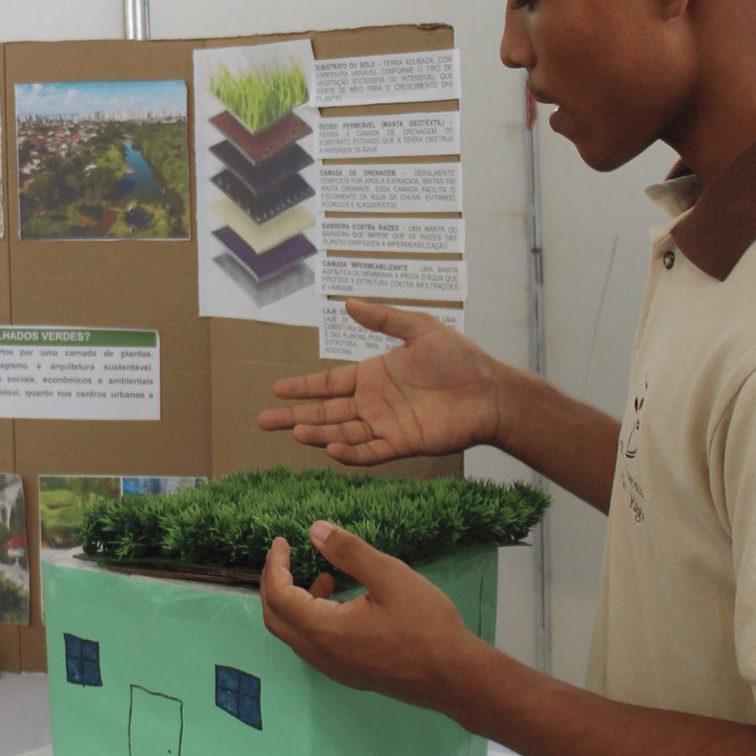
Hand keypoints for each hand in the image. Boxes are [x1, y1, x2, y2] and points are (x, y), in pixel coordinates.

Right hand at [257, 299, 504, 463]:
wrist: (491, 392)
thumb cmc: (459, 358)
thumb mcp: (419, 328)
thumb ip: (383, 319)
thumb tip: (347, 302)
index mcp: (373, 375)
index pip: (328, 384)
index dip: (302, 387)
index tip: (276, 388)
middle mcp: (374, 402)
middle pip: (326, 412)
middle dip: (294, 416)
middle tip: (264, 420)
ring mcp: (386, 425)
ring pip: (342, 433)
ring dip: (318, 433)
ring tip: (294, 432)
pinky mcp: (402, 444)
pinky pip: (369, 451)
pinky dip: (350, 453)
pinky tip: (330, 449)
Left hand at [259, 522, 485, 715]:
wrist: (455, 677)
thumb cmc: (426, 625)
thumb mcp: (389, 576)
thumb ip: (348, 552)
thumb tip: (315, 530)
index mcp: (323, 630)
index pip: (278, 596)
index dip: (274, 566)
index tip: (282, 542)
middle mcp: (320, 654)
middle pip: (276, 619)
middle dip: (275, 584)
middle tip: (286, 557)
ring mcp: (333, 668)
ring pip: (295, 634)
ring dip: (296, 602)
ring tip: (325, 576)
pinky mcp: (349, 673)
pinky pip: (314, 644)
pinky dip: (313, 618)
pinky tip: (342, 601)